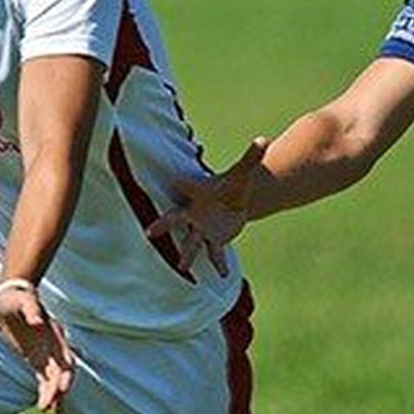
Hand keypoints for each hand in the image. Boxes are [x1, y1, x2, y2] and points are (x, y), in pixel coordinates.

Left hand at [0, 284, 74, 412]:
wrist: (9, 298)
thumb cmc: (16, 298)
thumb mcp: (22, 300)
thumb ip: (31, 309)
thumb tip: (38, 321)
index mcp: (54, 331)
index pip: (65, 356)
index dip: (64, 374)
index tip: (60, 389)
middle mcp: (54, 344)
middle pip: (62, 371)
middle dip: (58, 389)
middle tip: (49, 407)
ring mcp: (46, 352)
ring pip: (54, 378)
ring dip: (54, 394)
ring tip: (48, 411)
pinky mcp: (36, 358)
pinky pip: (44, 378)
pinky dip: (46, 391)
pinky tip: (44, 406)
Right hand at [148, 136, 268, 276]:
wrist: (236, 200)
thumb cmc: (234, 183)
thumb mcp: (243, 171)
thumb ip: (252, 156)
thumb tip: (264, 139)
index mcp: (198, 192)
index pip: (185, 187)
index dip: (181, 185)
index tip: (175, 182)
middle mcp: (194, 212)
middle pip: (175, 219)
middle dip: (163, 225)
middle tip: (149, 232)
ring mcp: (201, 228)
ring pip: (190, 242)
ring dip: (186, 254)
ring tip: (182, 266)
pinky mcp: (213, 240)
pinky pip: (213, 253)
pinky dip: (219, 263)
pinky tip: (224, 274)